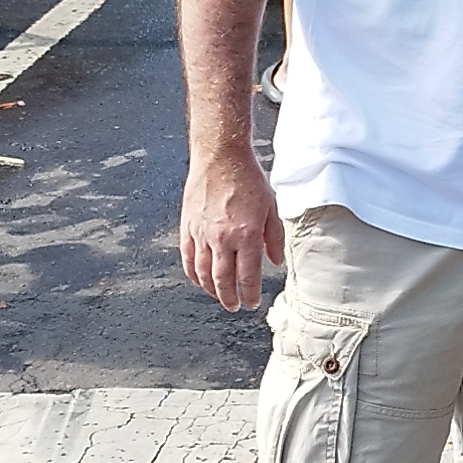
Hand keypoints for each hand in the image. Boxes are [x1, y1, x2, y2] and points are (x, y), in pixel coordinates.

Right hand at [178, 144, 281, 309]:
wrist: (220, 156)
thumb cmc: (248, 179)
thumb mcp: (271, 207)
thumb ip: (275, 238)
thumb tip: (275, 262)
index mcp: (248, 235)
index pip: (248, 276)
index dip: (250, 294)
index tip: (251, 303)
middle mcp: (223, 238)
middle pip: (223, 280)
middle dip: (230, 298)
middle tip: (235, 306)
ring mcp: (202, 233)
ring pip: (203, 273)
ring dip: (211, 290)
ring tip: (219, 296)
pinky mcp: (188, 226)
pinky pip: (187, 258)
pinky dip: (193, 274)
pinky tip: (199, 280)